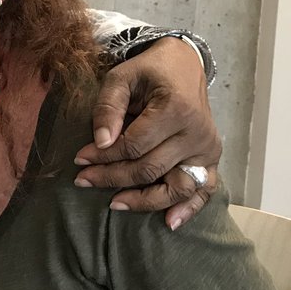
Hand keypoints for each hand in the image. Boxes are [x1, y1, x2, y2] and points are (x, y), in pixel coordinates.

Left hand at [74, 37, 221, 229]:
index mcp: (176, 109)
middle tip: (83, 180)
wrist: (183, 66)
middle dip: (112, 177)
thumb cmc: (148, 71)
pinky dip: (188, 209)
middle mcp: (197, 133)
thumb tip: (100, 142)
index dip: (103, 156)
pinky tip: (169, 223)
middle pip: (150, 168)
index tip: (79, 159)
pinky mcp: (211, 159)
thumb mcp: (121, 78)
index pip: (134, 146)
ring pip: (176, 187)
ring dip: (144, 201)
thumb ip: (108, 107)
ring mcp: (208, 149)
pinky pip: (203, 190)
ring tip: (114, 204)